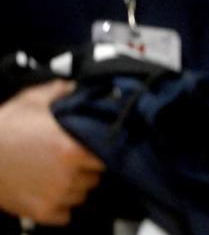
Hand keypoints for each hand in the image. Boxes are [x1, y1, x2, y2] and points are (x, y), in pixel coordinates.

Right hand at [0, 81, 104, 224]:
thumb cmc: (3, 129)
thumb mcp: (31, 101)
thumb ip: (59, 90)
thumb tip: (75, 86)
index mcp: (73, 149)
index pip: (105, 156)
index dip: (98, 151)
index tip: (89, 148)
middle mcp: (69, 176)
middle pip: (95, 176)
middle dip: (86, 169)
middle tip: (71, 161)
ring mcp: (56, 196)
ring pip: (81, 195)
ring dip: (75, 187)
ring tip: (59, 176)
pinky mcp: (42, 213)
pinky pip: (65, 215)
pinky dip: (61, 206)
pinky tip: (50, 193)